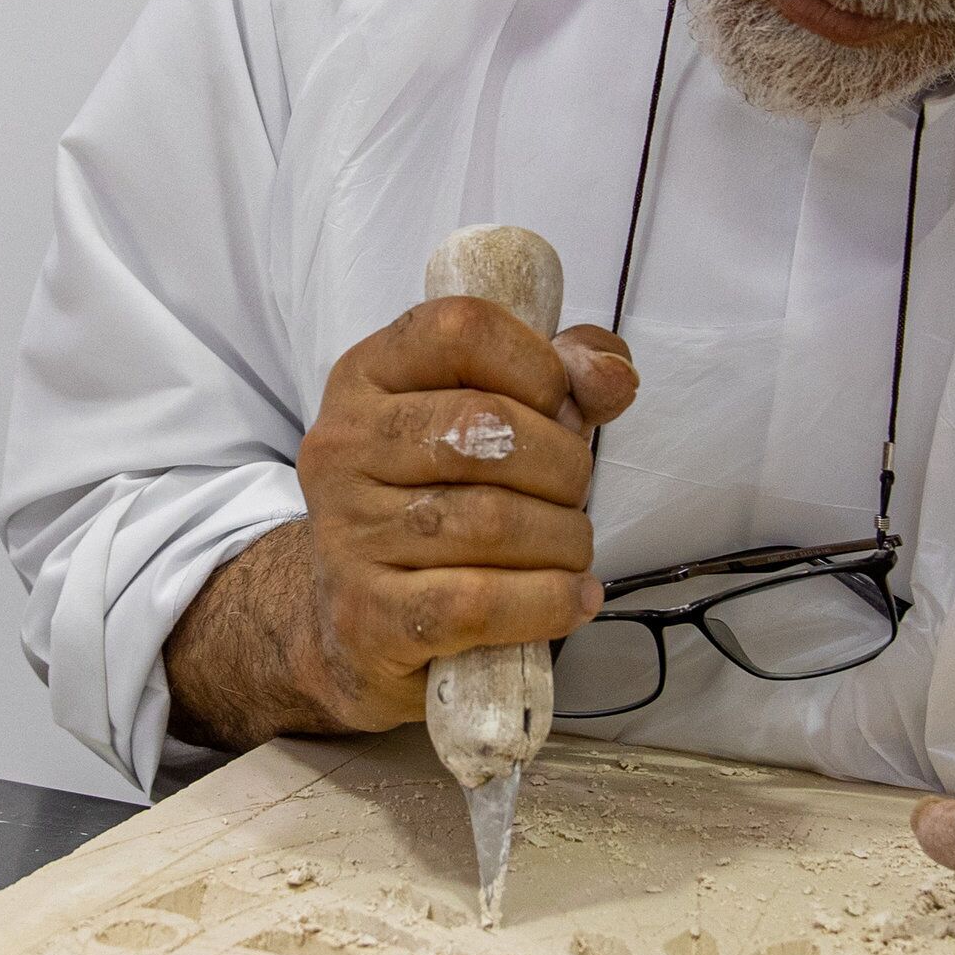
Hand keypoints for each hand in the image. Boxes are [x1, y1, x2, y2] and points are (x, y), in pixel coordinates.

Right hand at [164, 303, 637, 749]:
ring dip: (565, 540)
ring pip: (493, 521)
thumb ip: (562, 379)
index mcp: (365, 378)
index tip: (559, 408)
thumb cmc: (439, 504)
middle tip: (570, 495)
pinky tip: (570, 599)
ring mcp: (348, 536)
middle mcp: (342, 448)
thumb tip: (612, 376)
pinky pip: (481, 603)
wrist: (359, 625)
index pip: (462, 330)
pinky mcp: (368, 619)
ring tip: (571, 552)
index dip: (538, 365)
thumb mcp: (490, 421)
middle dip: (563, 466)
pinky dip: (548, 601)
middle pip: (487, 428)